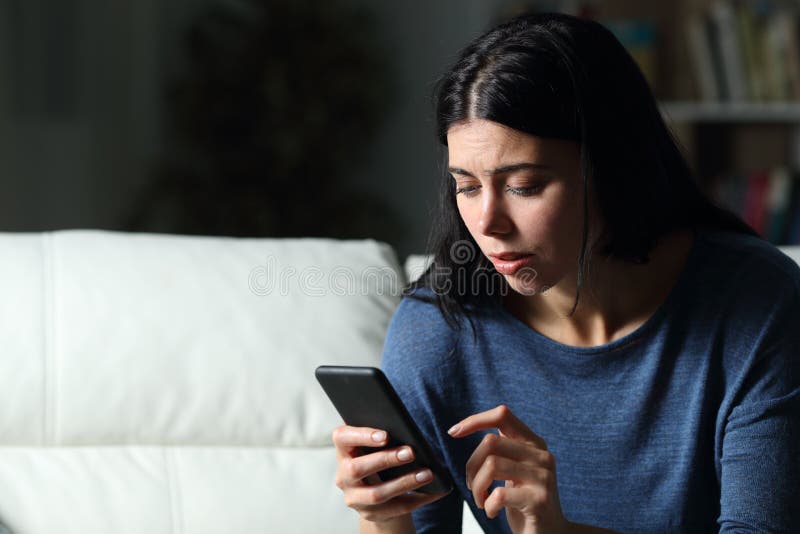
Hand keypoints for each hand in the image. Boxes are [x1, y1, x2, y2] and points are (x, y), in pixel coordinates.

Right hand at [332, 425, 446, 524]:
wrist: (375, 491)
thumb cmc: (377, 457)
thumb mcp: (374, 446)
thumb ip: (382, 436)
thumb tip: (406, 430)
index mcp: (343, 451)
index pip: (342, 438)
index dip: (362, 436)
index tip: (385, 435)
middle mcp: (343, 476)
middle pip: (357, 469)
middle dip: (386, 460)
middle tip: (410, 452)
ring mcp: (355, 498)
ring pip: (377, 494)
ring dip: (404, 483)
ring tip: (427, 474)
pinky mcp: (371, 513)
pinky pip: (396, 508)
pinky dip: (418, 499)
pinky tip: (434, 491)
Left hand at [449, 405, 566, 533]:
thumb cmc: (524, 501)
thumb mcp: (514, 468)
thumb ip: (501, 448)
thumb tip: (463, 426)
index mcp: (534, 444)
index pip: (502, 415)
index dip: (475, 420)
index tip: (453, 432)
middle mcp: (542, 456)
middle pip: (490, 442)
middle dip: (471, 465)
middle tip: (471, 485)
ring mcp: (543, 477)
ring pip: (492, 465)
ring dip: (476, 487)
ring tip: (481, 500)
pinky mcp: (539, 500)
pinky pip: (498, 494)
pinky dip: (488, 505)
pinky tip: (492, 511)